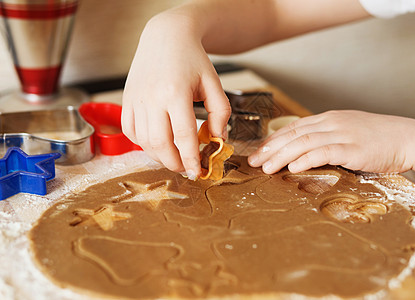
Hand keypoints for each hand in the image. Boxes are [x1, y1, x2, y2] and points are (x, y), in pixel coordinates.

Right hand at [121, 14, 230, 178]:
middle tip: (186, 169)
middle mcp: (152, 97)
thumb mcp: (214, 83)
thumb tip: (217, 140)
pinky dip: (143, 144)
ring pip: (143, 141)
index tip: (197, 172)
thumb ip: (220, 113)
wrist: (166, 36)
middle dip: (174, 163)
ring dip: (159, 156)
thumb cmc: (192, 60)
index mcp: (176, 92)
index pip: (184, 135)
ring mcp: (136, 99)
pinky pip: (130, 131)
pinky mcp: (127, 100)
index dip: (191, 159)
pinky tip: (157, 143)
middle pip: (160, 143)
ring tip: (174, 158)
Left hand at [248, 110, 414, 173]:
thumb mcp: (347, 132)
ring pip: (303, 142)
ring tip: (266, 168)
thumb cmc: (377, 139)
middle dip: (270, 148)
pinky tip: (293, 167)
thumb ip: (325, 139)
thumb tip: (303, 152)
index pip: (293, 128)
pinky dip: (306, 159)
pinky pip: (324, 151)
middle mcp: (331, 123)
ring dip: (281, 155)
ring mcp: (342, 134)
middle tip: (254, 162)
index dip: (273, 140)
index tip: (258, 152)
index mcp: (328, 119)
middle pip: (293, 134)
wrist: (407, 138)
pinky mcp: (353, 148)